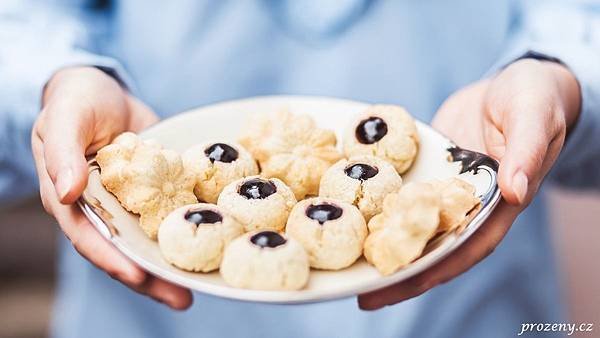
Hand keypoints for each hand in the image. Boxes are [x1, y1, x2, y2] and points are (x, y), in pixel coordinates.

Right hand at [32, 67, 191, 309]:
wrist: (105, 92)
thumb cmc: (76, 102)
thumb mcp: (64, 120)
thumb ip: (62, 154)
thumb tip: (68, 192)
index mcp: (71, 201)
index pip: (89, 237)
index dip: (112, 258)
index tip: (137, 274)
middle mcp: (102, 211)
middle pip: (124, 251)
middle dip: (150, 278)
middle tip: (182, 298)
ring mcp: (129, 205)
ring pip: (148, 241)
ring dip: (171, 264)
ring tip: (199, 288)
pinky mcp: (154, 193)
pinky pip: (169, 214)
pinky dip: (185, 229)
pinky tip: (211, 242)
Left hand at [358, 58, 580, 309]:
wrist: (511, 83)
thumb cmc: (533, 97)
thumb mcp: (534, 116)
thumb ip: (527, 150)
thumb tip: (515, 190)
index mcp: (501, 202)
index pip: (469, 245)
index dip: (438, 268)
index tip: (405, 284)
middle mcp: (472, 205)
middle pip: (437, 247)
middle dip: (404, 274)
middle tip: (365, 297)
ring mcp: (448, 192)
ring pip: (418, 228)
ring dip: (389, 250)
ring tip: (354, 271)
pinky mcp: (431, 176)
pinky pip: (407, 198)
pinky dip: (386, 213)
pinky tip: (357, 223)